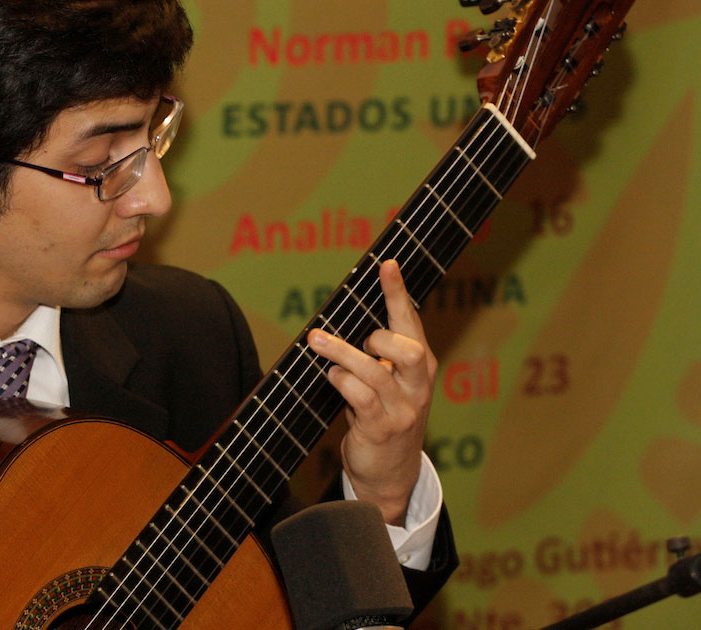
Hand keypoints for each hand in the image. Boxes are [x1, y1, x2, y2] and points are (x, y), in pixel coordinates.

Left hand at [305, 259, 436, 525]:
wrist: (389, 474)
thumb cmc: (383, 417)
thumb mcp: (388, 384)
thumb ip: (378, 355)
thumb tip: (345, 317)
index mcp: (420, 368)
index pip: (412, 323)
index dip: (398, 293)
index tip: (385, 265)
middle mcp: (418, 387)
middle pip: (410, 349)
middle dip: (378, 336)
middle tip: (357, 336)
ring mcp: (403, 410)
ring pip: (375, 372)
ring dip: (342, 353)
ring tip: (317, 341)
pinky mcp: (382, 429)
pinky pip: (361, 398)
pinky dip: (342, 382)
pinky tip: (332, 377)